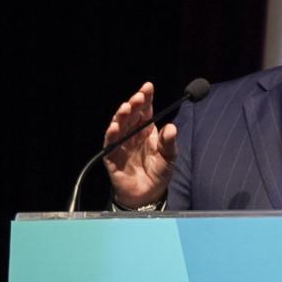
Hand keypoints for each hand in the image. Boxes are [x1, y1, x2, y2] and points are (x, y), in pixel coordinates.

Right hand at [102, 81, 177, 207]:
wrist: (148, 194)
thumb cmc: (159, 173)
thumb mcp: (169, 157)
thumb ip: (169, 143)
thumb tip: (171, 128)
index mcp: (147, 130)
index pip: (145, 110)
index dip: (145, 98)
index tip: (148, 87)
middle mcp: (132, 134)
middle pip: (131, 115)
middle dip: (134, 104)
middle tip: (139, 96)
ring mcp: (121, 144)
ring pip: (119, 126)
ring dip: (122, 116)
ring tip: (127, 107)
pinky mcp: (112, 157)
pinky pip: (110, 144)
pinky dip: (111, 134)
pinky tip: (114, 126)